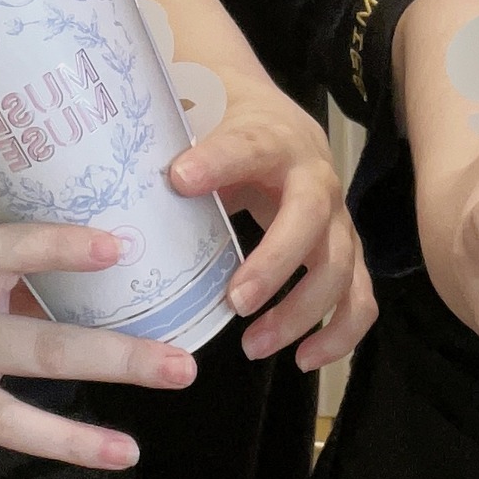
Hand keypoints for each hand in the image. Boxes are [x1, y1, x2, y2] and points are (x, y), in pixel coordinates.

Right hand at [0, 223, 196, 478]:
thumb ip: (29, 284)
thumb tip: (116, 274)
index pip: (11, 252)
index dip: (60, 249)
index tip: (119, 248)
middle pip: (40, 348)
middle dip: (114, 358)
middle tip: (181, 367)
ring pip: (4, 419)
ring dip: (68, 441)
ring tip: (130, 452)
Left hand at [170, 78, 375, 372]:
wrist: (275, 119)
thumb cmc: (228, 124)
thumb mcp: (199, 119)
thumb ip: (170, 142)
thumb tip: (119, 172)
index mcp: (272, 137)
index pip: (248, 145)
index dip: (218, 161)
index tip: (178, 179)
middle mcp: (315, 176)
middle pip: (309, 216)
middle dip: (275, 262)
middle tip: (234, 301)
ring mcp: (336, 218)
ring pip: (340, 265)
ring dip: (302, 311)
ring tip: (253, 345)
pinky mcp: (345, 251)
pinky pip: (359, 297)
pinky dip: (341, 333)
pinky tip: (305, 359)